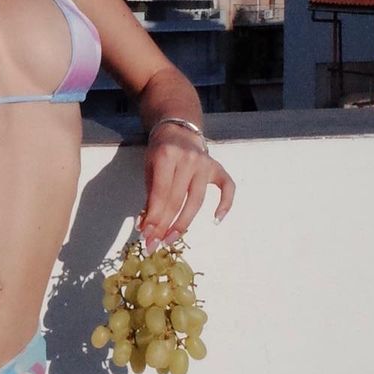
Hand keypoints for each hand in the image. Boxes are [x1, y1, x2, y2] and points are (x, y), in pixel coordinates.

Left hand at [137, 124, 234, 251]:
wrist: (178, 129)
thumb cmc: (160, 151)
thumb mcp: (149, 167)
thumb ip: (149, 194)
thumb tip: (145, 225)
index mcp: (167, 155)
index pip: (161, 193)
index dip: (154, 217)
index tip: (146, 236)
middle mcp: (188, 159)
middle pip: (177, 199)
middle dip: (164, 225)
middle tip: (154, 244)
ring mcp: (205, 163)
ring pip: (197, 200)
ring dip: (184, 223)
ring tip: (171, 239)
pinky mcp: (218, 167)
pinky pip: (227, 187)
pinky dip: (225, 204)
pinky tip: (216, 220)